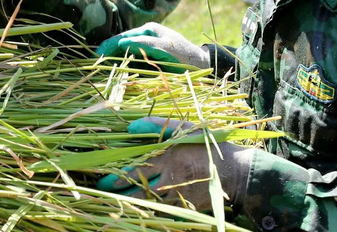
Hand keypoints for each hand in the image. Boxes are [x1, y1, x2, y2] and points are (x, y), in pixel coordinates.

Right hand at [95, 22, 210, 68]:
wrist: (204, 70)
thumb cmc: (187, 57)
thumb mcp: (166, 48)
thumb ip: (145, 44)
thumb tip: (122, 42)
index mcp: (147, 31)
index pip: (122, 37)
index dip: (108, 46)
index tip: (95, 55)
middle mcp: (144, 40)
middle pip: (120, 48)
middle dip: (107, 55)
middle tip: (93, 65)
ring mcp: (145, 53)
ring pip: (124, 59)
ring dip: (113, 65)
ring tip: (99, 72)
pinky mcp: (147, 66)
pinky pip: (131, 68)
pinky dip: (122, 73)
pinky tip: (114, 79)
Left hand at [97, 117, 252, 210]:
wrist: (234, 173)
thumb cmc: (207, 146)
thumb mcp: (184, 129)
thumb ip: (157, 126)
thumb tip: (130, 127)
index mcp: (167, 158)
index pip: (135, 169)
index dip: (117, 176)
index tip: (103, 178)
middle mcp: (169, 179)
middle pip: (137, 190)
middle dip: (119, 191)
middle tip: (104, 190)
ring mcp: (176, 195)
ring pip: (147, 203)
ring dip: (131, 201)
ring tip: (116, 199)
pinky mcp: (184, 207)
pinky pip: (162, 210)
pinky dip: (149, 208)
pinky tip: (140, 206)